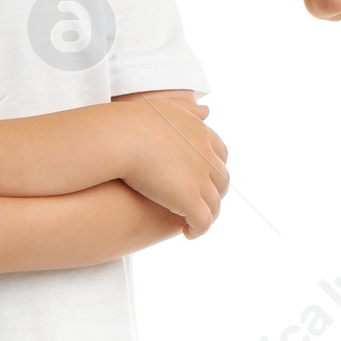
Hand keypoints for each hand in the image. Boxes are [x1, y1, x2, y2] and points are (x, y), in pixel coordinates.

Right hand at [117, 93, 228, 237]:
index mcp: (201, 133)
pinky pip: (202, 221)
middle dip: (214, 194)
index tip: (203, 178)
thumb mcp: (166, 107)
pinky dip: (199, 229)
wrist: (120, 138)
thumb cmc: (131, 122)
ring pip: (214, 204)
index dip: (213, 169)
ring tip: (193, 223)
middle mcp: (206, 156)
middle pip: (221, 180)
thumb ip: (187, 109)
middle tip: (200, 204)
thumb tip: (207, 111)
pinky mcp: (189, 200)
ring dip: (207, 215)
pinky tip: (188, 233)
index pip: (220, 155)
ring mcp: (200, 179)